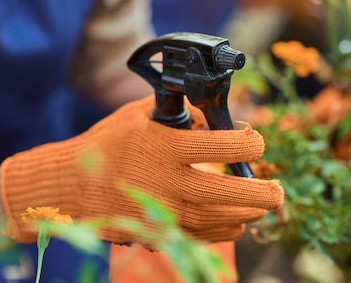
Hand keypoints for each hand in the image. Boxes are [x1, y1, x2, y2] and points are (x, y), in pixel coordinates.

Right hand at [0, 95, 283, 245]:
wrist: (72, 184)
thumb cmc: (110, 142)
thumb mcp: (143, 114)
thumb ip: (183, 112)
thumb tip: (220, 117)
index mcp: (165, 146)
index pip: (221, 145)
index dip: (249, 142)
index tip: (255, 140)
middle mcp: (168, 181)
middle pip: (227, 192)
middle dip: (261, 191)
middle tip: (278, 187)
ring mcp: (164, 211)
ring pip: (220, 219)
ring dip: (250, 212)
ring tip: (266, 202)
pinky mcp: (159, 231)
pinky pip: (202, 237)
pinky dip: (226, 230)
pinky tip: (240, 221)